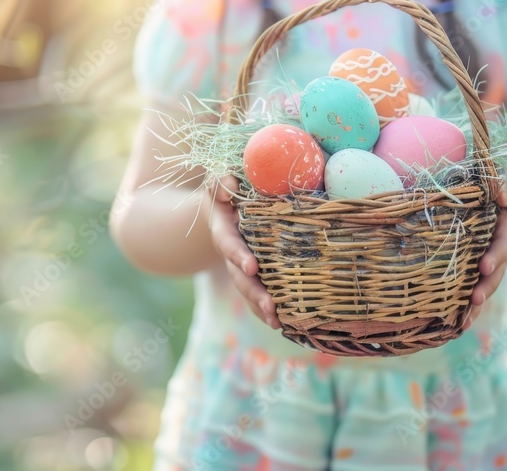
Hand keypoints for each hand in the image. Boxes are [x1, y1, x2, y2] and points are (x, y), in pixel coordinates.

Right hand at [209, 176, 280, 329]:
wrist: (225, 204)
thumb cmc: (228, 189)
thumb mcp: (220, 182)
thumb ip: (220, 183)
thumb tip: (228, 185)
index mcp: (224, 230)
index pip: (229, 244)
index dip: (238, 256)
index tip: (251, 266)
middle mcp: (232, 253)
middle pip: (240, 277)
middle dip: (254, 293)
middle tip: (270, 306)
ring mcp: (242, 266)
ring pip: (250, 290)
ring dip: (262, 307)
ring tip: (278, 323)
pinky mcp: (256, 273)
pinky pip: (260, 292)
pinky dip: (269, 308)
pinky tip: (285, 323)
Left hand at [463, 186, 506, 329]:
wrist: (498, 202)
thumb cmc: (495, 189)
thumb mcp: (503, 182)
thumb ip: (503, 185)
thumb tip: (500, 192)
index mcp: (505, 228)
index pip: (503, 244)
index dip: (496, 256)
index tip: (484, 267)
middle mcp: (498, 249)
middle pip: (496, 272)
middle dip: (485, 287)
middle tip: (474, 300)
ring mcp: (487, 261)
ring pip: (484, 286)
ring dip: (475, 304)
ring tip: (464, 321)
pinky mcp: (474, 270)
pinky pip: (471, 288)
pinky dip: (464, 307)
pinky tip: (456, 325)